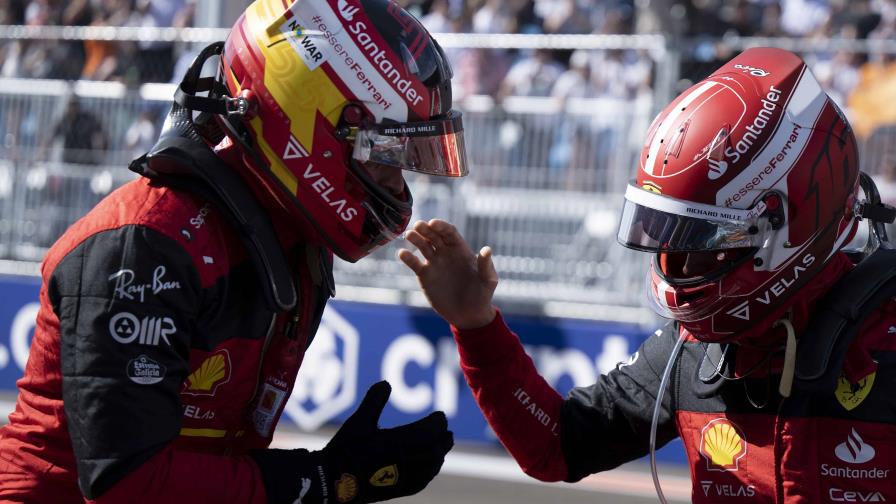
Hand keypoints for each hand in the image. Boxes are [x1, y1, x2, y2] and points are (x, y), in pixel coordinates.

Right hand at [249, 382, 452, 503]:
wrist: (333, 481)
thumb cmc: (345, 449)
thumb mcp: (359, 421)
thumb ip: (374, 400)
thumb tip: (386, 383)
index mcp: (398, 441)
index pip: (431, 430)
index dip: (438, 421)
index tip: (440, 415)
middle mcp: (406, 460)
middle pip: (436, 448)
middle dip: (443, 438)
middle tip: (448, 431)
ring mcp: (404, 477)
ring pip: (431, 466)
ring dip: (440, 455)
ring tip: (442, 447)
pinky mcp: (398, 489)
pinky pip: (422, 481)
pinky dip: (431, 472)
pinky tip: (430, 468)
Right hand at [398, 219, 497, 329]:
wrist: (468, 315)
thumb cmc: (482, 296)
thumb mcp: (487, 281)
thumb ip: (486, 265)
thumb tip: (487, 249)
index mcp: (461, 250)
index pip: (449, 233)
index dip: (441, 226)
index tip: (433, 223)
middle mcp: (446, 253)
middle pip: (434, 235)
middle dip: (426, 229)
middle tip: (418, 225)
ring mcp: (434, 263)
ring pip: (422, 246)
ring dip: (415, 238)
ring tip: (409, 235)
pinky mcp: (425, 275)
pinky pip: (414, 263)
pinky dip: (408, 258)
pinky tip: (402, 253)